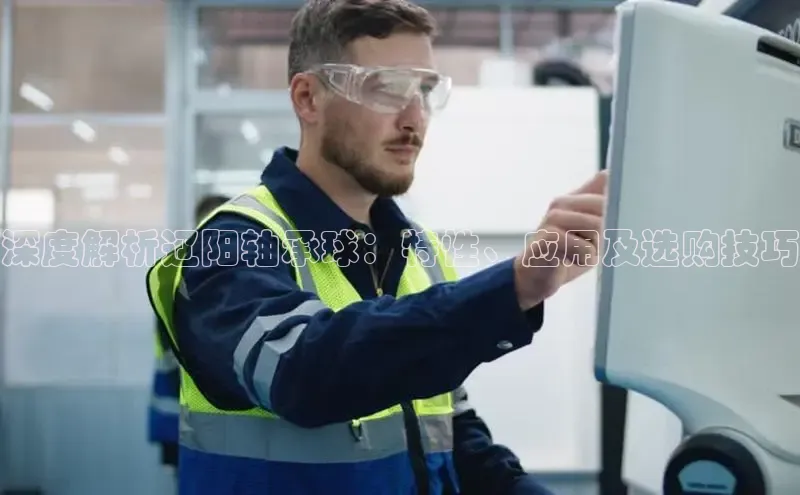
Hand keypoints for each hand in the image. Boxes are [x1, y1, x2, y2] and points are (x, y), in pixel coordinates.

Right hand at [513, 170, 607, 309]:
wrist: (533, 278)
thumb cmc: (565, 255)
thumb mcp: (589, 230)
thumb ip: (600, 205)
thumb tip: (610, 174)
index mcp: (572, 198)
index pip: (609, 187)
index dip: (619, 208)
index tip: (619, 223)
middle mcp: (561, 203)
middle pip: (607, 208)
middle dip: (606, 232)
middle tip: (589, 247)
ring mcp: (552, 218)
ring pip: (598, 227)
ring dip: (595, 248)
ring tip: (577, 254)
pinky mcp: (548, 237)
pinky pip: (585, 248)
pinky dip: (584, 259)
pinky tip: (568, 261)